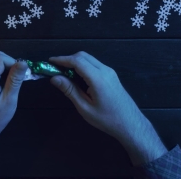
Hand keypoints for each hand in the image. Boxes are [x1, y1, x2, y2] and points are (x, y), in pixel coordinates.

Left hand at [0, 51, 27, 171]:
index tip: (22, 76)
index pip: (0, 58)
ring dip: (5, 67)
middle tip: (18, 78)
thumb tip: (24, 62)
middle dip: (10, 63)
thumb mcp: (9, 100)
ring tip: (12, 82)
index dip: (14, 63)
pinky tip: (4, 84)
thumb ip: (15, 79)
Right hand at [49, 52, 166, 165]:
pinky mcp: (112, 75)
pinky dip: (83, 66)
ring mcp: (110, 72)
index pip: (77, 61)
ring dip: (76, 62)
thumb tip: (54, 78)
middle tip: (55, 69)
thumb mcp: (85, 107)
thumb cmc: (107, 119)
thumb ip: (70, 90)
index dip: (62, 59)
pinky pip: (95, 65)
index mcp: (98, 78)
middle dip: (68, 59)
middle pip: (83, 56)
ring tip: (64, 74)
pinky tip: (77, 78)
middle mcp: (105, 70)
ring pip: (89, 59)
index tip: (49, 62)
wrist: (130, 124)